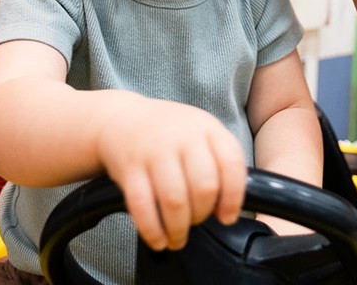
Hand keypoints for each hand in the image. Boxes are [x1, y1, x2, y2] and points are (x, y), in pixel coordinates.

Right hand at [97, 98, 247, 251]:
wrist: (122, 117)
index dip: (234, 198)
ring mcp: (154, 151)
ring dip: (178, 228)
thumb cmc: (169, 133)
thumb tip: (225, 210)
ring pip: (174, 200)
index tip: (227, 217)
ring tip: (177, 237)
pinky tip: (158, 239)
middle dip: (202, 215)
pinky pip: (142, 205)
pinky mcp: (129, 167)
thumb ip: (219, 164)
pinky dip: (152, 229)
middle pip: (204, 186)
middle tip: (196, 222)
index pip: (231, 164)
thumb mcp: (201, 133)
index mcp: (207, 128)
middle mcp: (183, 137)